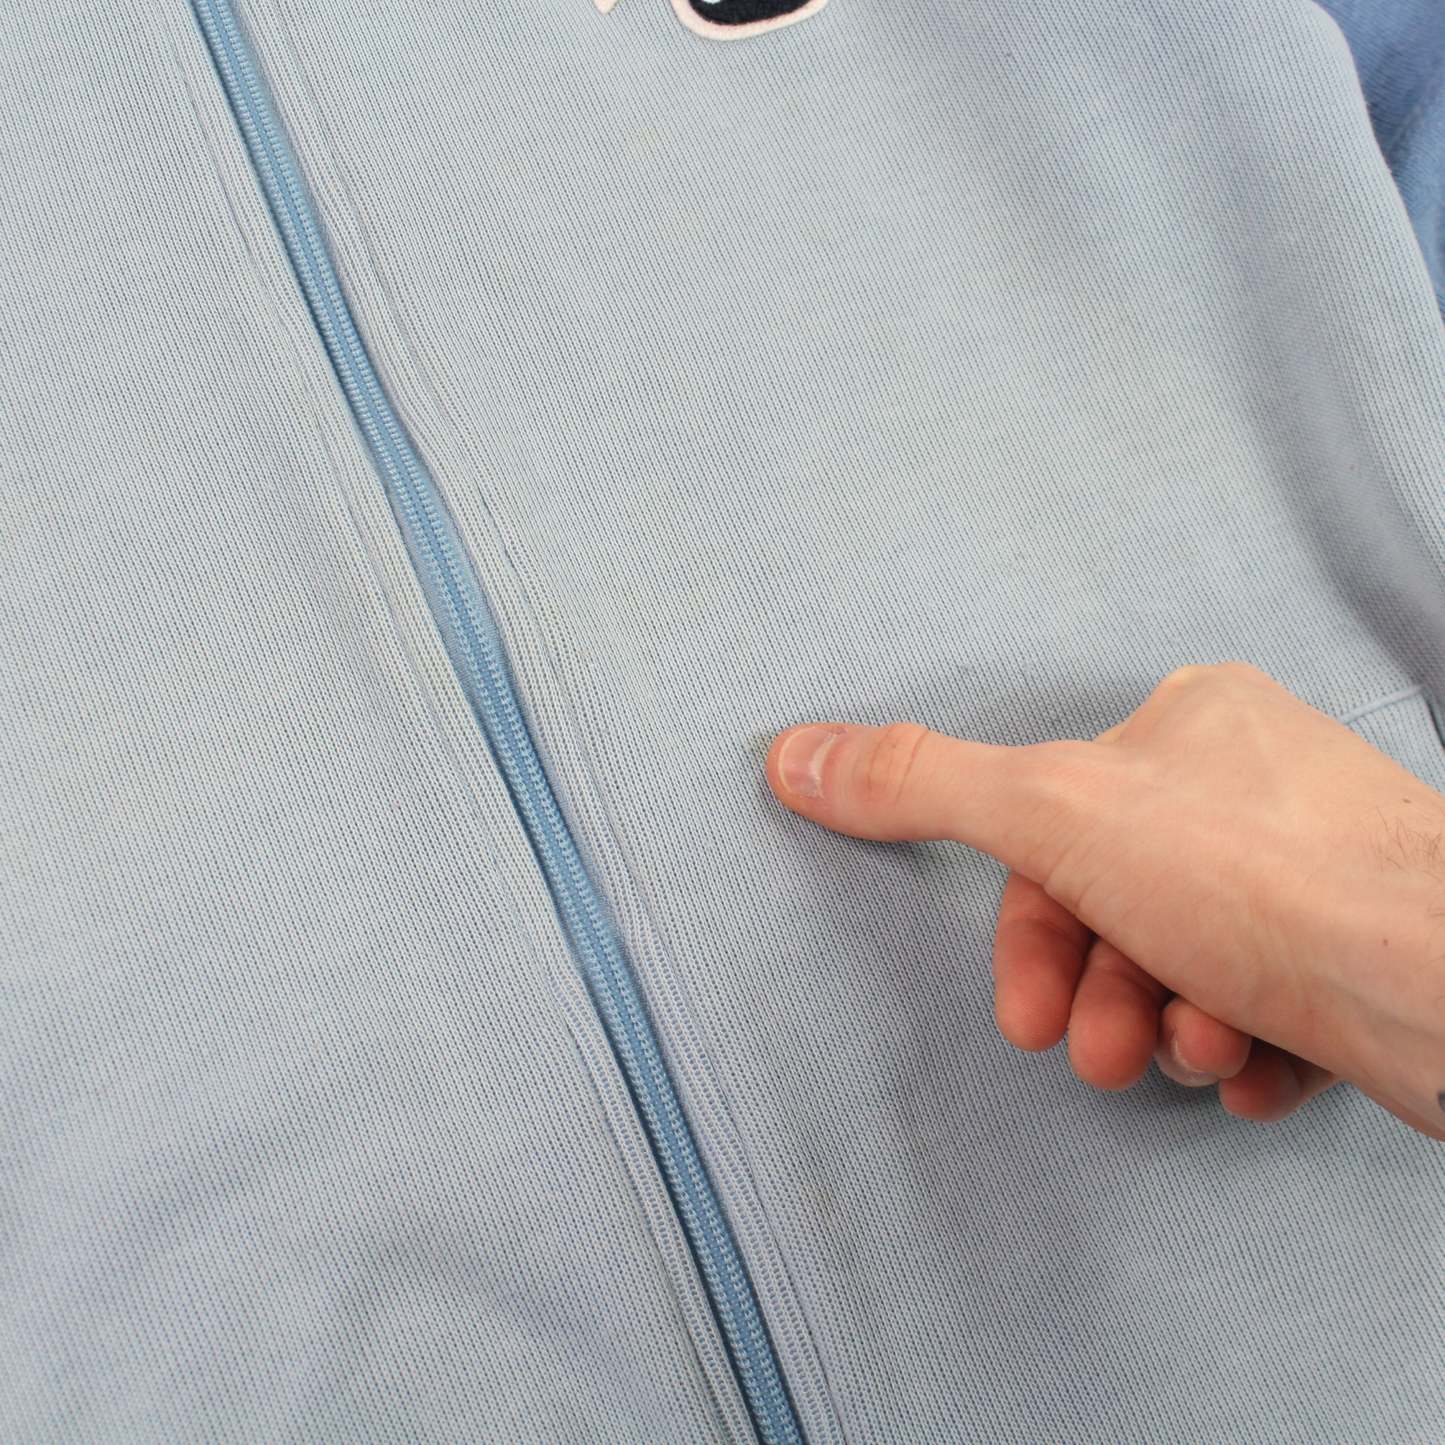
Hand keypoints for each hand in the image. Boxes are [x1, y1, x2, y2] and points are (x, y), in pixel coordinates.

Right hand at [765, 662, 1444, 1139]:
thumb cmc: (1266, 879)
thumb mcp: (1051, 813)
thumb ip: (917, 785)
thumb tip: (793, 753)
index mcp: (1191, 725)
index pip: (1059, 824)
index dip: (1030, 929)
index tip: (1028, 1010)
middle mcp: (1257, 787)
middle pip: (1121, 903)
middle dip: (1099, 994)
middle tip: (1100, 1052)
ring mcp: (1317, 875)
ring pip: (1192, 964)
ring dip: (1168, 1026)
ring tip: (1197, 1052)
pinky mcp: (1362, 960)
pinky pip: (1269, 1010)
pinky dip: (1240, 1050)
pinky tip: (1251, 1073)